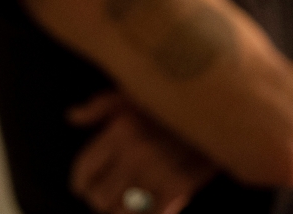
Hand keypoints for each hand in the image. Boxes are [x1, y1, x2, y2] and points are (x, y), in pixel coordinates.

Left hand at [68, 90, 215, 213]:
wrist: (220, 106)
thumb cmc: (170, 98)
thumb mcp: (131, 92)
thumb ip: (99, 106)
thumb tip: (72, 116)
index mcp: (119, 131)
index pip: (86, 169)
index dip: (80, 183)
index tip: (81, 188)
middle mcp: (135, 155)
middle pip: (100, 195)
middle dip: (98, 200)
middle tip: (102, 199)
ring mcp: (158, 173)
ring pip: (122, 211)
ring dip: (117, 213)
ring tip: (119, 209)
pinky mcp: (181, 187)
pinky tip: (142, 211)